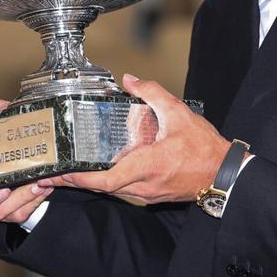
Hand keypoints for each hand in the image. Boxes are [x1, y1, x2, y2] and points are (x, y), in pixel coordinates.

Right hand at [0, 98, 53, 222]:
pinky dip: (31, 199)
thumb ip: (6, 116)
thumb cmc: (15, 150)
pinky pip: (18, 213)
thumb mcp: (12, 130)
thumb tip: (0, 107)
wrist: (40, 170)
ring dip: (17, 199)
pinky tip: (42, 186)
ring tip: (33, 184)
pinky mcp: (11, 213)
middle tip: (1, 189)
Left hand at [38, 74, 234, 203]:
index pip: (106, 180)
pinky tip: (97, 170)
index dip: (81, 178)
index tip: (61, 172)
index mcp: (149, 166)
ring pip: (111, 191)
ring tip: (68, 171)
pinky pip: (123, 191)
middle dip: (76, 181)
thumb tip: (130, 80)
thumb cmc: (204, 148)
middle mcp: (144, 186)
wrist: (223, 173)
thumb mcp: (179, 113)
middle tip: (52, 172)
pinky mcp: (151, 195)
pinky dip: (106, 182)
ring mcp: (147, 194)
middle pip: (102, 188)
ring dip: (90, 182)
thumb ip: (153, 93)